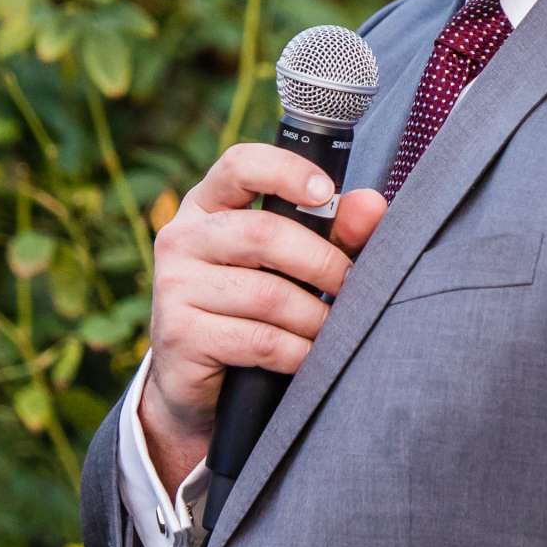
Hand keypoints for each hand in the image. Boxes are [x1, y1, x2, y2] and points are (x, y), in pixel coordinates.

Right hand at [145, 143, 388, 441]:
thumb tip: (372, 205)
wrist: (196, 382)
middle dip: (322, 262)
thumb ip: (335, 231)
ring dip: (315, 316)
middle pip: (263, 233)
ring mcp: (173, 286)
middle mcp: (182, 237)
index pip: (240, 165)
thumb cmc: (251, 307)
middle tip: (351, 285)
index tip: (327, 194)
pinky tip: (309, 356)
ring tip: (332, 328)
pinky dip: (297, 351)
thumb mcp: (289, 262)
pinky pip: (259, 340)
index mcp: (208, 204)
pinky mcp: (178, 335)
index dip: (286, 171)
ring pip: (267, 294)